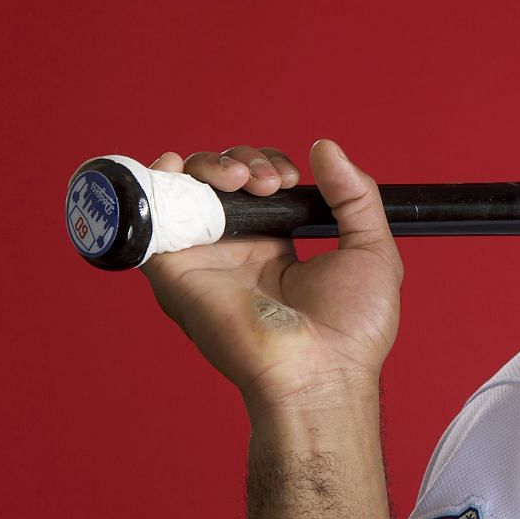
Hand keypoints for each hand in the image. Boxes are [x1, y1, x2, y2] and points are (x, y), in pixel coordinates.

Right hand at [141, 140, 401, 409]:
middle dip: (243, 161)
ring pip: (184, 189)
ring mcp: (202, 259)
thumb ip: (354, 195)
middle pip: (217, 181)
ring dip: (209, 164)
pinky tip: (179, 167)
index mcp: (274, 247)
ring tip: (240, 179)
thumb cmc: (352, 328)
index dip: (268, 166)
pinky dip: (154, 182)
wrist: (321, 371)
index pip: (255, 187)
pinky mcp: (175, 270)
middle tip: (270, 183)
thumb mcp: (371, 249)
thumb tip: (326, 147)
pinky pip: (147, 218)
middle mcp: (233, 251)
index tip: (290, 180)